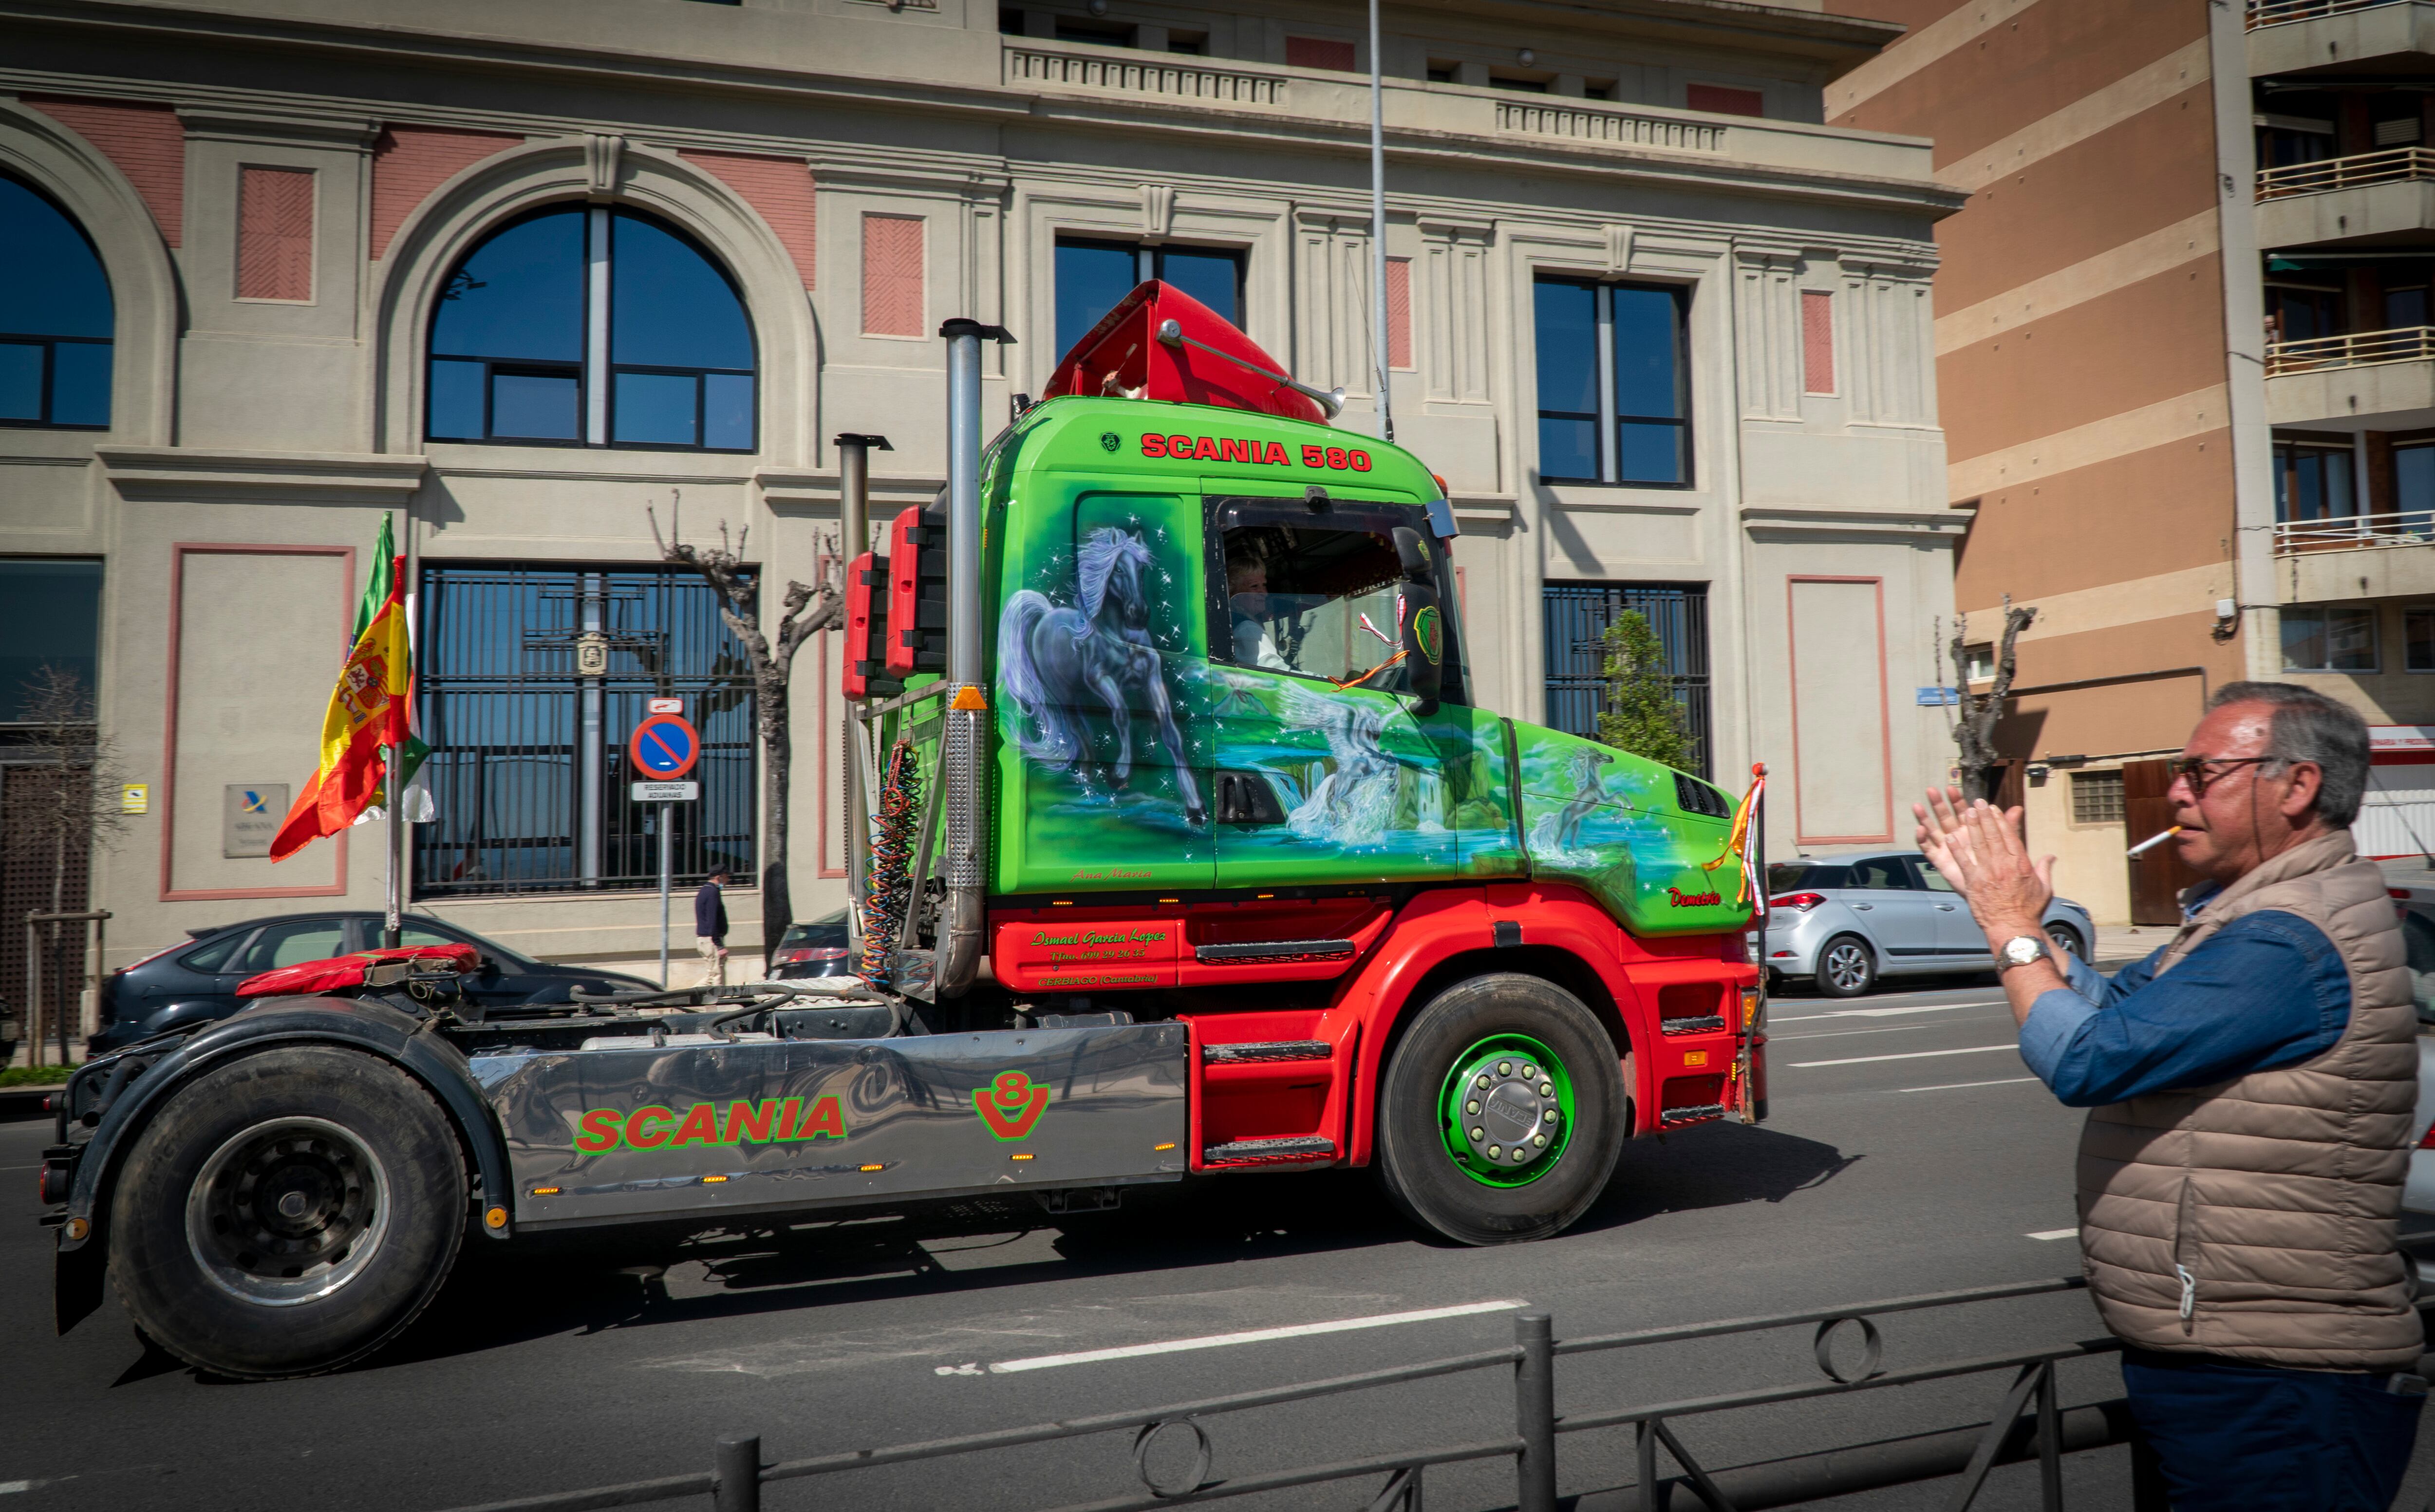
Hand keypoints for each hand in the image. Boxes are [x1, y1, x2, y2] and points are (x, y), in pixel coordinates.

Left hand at [1912, 787, 2054, 939]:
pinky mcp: (1974, 883)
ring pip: (1978, 844)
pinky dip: (1956, 850)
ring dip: (1971, 827)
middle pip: (1993, 835)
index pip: (2009, 836)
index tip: (1995, 809)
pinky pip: (1963, 862)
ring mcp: (1988, 873)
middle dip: (1985, 817)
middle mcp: (2004, 865)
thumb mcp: (2044, 888)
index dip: (2001, 820)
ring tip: (1965, 812)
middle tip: (1977, 802)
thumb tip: (2050, 856)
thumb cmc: (2029, 910)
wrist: (2013, 927)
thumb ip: (2045, 869)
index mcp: (2021, 864)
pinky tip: (1949, 838)